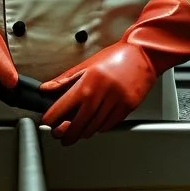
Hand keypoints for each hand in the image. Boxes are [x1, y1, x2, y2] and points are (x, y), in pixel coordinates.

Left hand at [40, 0, 189, 144]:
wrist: (143, 53)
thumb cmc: (116, 56)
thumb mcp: (86, 64)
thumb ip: (65, 79)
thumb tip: (46, 89)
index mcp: (89, 81)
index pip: (64, 106)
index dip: (53, 117)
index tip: (47, 122)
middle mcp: (102, 93)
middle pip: (79, 123)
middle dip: (67, 134)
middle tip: (61, 137)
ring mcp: (116, 101)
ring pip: (95, 126)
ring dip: (83, 133)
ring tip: (76, 132)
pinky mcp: (128, 107)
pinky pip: (110, 124)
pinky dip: (100, 128)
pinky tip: (94, 125)